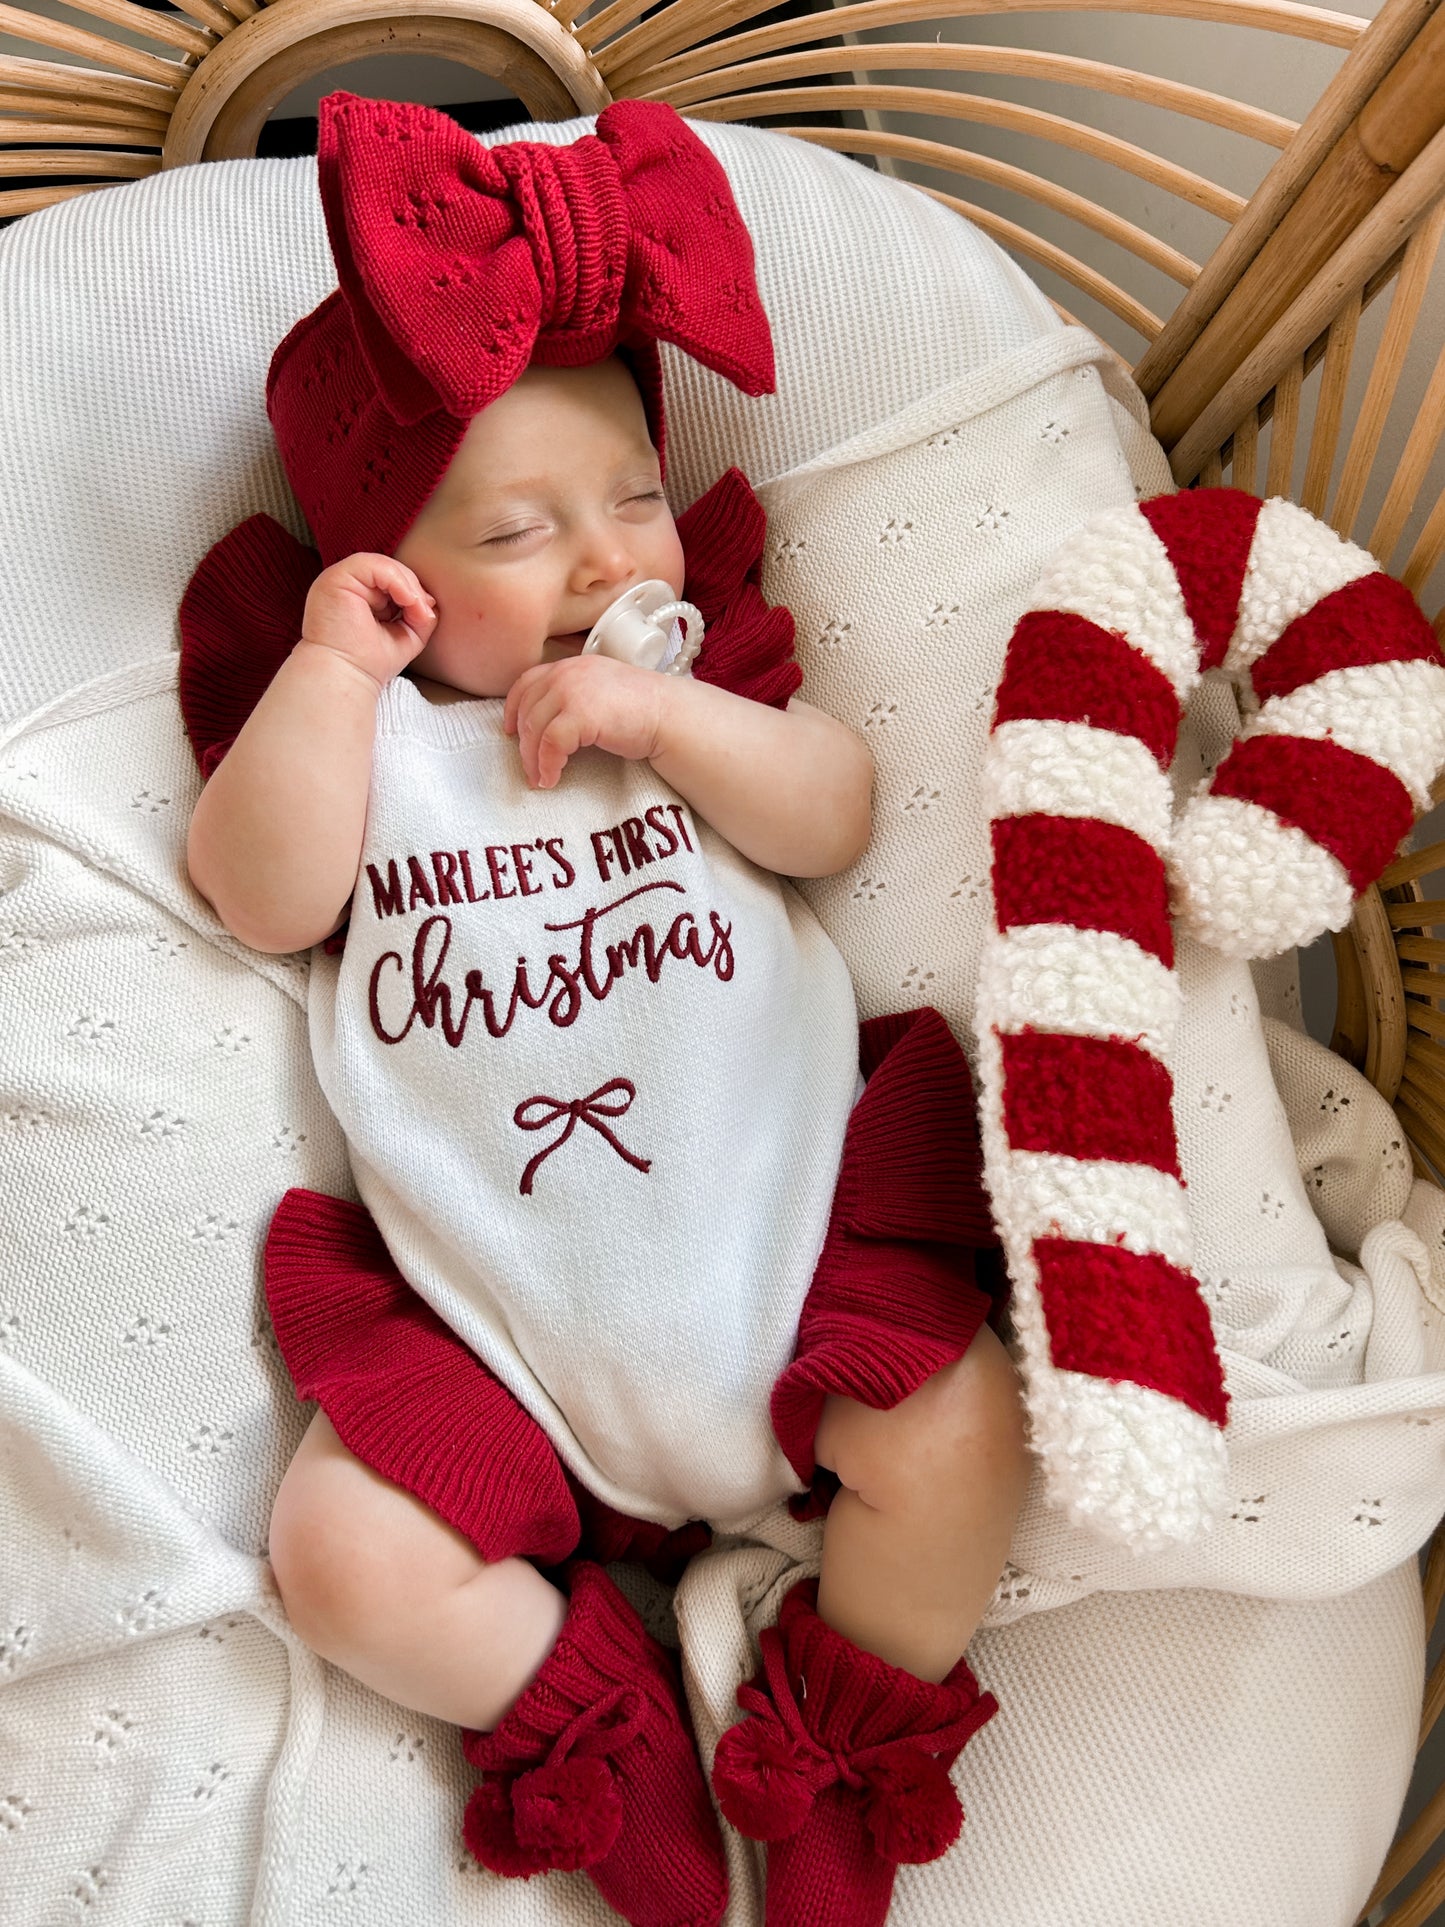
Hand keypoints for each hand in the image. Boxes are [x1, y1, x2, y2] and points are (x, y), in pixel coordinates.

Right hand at [297, 553, 436, 690]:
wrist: (346, 677)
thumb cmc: (370, 663)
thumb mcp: (405, 635)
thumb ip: (419, 614)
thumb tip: (429, 599)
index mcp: (359, 595)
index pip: (392, 579)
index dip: (413, 592)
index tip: (424, 616)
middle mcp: (347, 584)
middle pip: (390, 569)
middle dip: (414, 589)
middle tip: (423, 615)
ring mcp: (338, 578)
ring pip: (383, 565)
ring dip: (408, 586)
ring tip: (415, 610)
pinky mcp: (335, 578)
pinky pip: (373, 566)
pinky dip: (396, 581)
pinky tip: (406, 600)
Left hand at [504, 654, 670, 788]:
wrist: (670, 716)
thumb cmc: (642, 710)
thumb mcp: (600, 692)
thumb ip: (574, 697)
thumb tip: (548, 725)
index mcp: (571, 665)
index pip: (527, 682)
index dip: (513, 708)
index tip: (510, 730)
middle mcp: (567, 673)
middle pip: (527, 709)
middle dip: (523, 743)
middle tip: (529, 768)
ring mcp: (572, 691)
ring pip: (533, 728)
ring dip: (533, 759)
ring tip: (540, 779)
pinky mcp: (580, 714)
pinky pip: (550, 744)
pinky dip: (547, 765)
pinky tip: (552, 778)